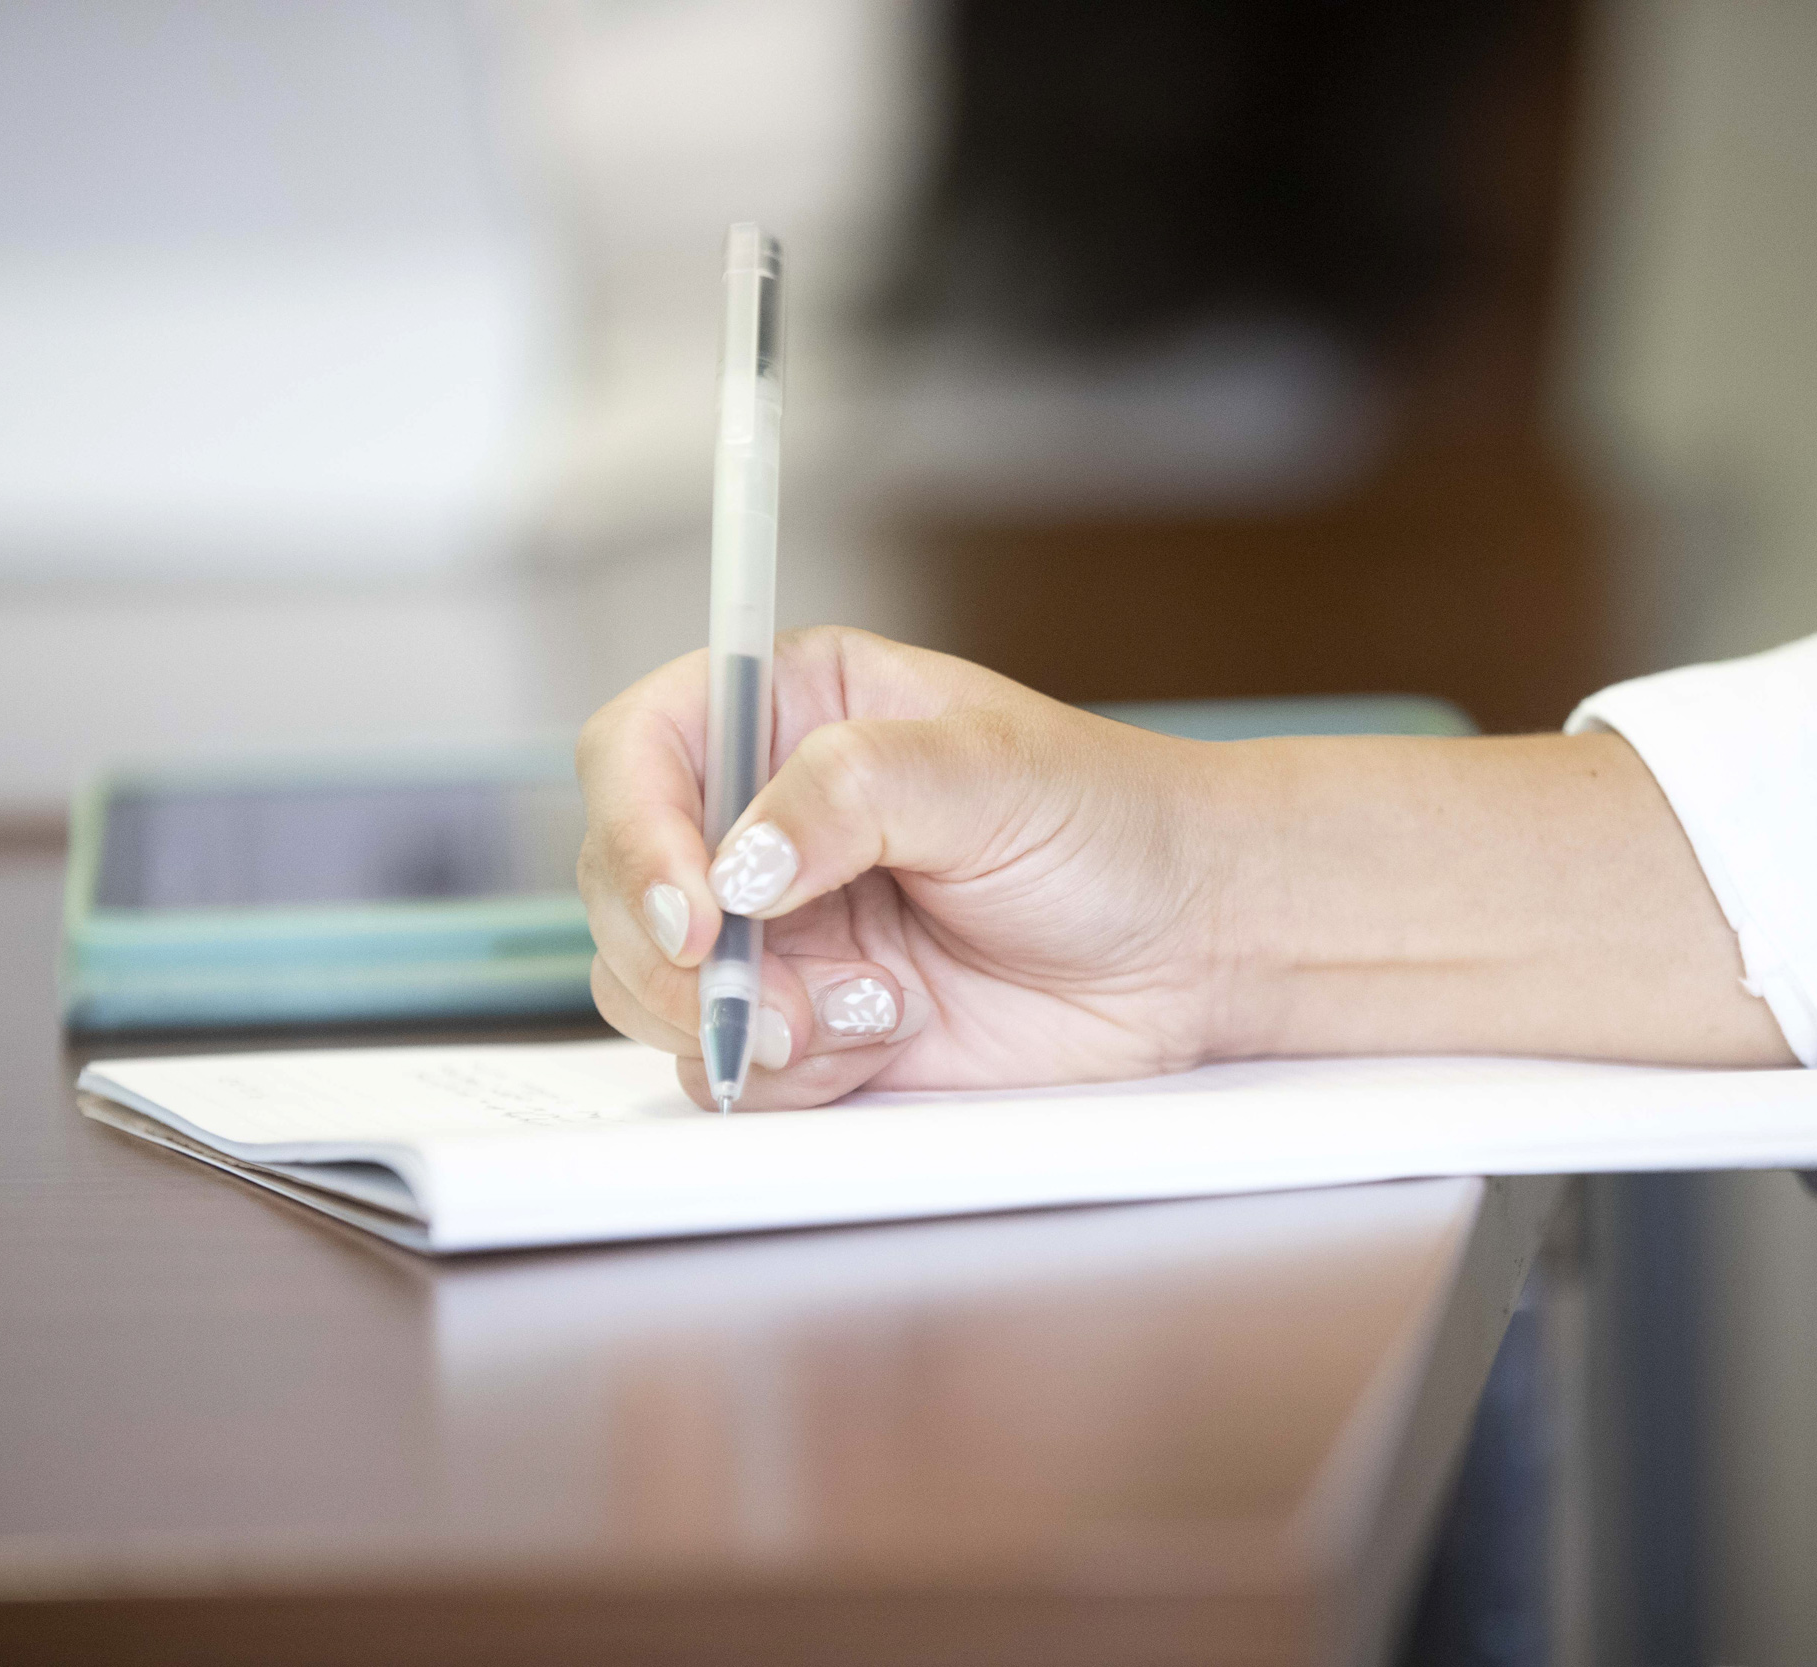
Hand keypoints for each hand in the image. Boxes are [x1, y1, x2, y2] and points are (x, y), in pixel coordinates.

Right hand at [576, 628, 1236, 1108]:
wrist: (1193, 946)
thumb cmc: (1110, 824)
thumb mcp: (988, 771)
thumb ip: (849, 793)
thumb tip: (740, 864)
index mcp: (789, 709)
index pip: (637, 752)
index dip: (636, 829)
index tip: (695, 906)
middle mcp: (761, 816)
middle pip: (623, 883)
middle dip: (682, 955)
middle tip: (774, 996)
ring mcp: (778, 927)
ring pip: (653, 987)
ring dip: (743, 1021)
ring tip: (874, 1008)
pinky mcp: (808, 1021)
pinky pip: (727, 1064)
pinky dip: (794, 1072)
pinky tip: (893, 1035)